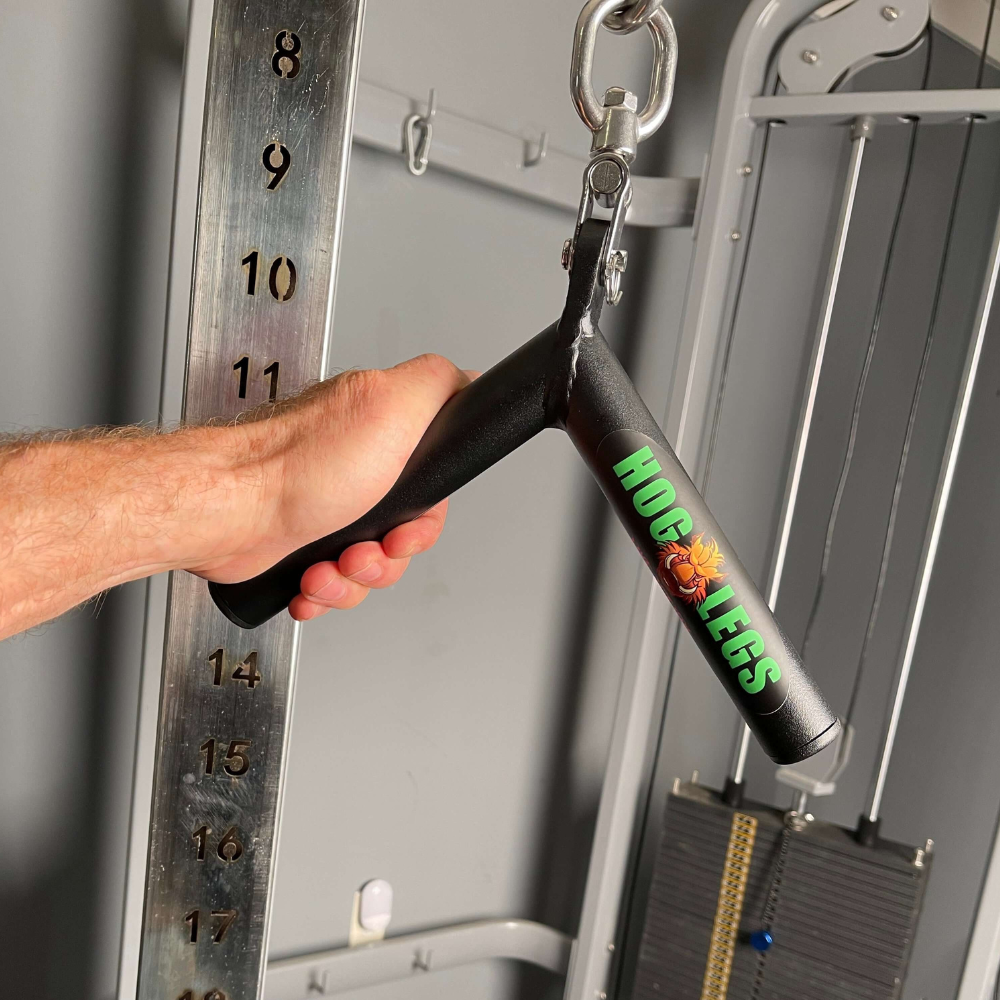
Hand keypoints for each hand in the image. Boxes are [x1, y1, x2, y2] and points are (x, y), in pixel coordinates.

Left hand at [188, 354, 472, 620]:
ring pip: (370, 567)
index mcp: (379, 436)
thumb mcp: (388, 405)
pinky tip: (307, 581)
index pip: (432, 490)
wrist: (228, 514)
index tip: (403, 526)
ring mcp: (326, 510)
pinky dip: (323, 591)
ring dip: (351, 580)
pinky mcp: (300, 545)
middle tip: (361, 549)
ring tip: (325, 567)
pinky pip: (334, 584)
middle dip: (386, 558)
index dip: (425, 518)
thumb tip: (466, 379)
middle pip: (404, 535)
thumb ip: (437, 384)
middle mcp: (353, 470)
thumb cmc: (294, 467)